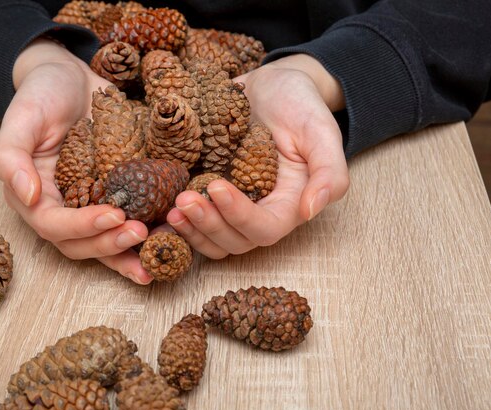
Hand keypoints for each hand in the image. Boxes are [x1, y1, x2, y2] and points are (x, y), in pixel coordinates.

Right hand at [0, 38, 150, 283]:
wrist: (73, 79)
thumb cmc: (43, 94)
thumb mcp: (22, 117)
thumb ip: (10, 157)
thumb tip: (28, 197)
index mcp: (35, 197)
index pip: (53, 225)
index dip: (82, 227)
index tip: (113, 214)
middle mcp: (62, 208)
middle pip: (80, 244)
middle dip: (110, 244)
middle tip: (140, 232)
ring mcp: (91, 205)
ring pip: (106, 242)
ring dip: (130, 252)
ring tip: (160, 249)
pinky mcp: (117, 196)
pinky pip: (130, 221)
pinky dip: (149, 233)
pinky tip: (173, 234)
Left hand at [166, 54, 349, 258]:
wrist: (272, 86)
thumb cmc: (300, 105)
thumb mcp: (322, 131)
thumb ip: (329, 173)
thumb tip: (310, 211)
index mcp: (288, 204)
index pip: (264, 229)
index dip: (240, 216)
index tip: (218, 187)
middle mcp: (259, 211)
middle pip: (234, 241)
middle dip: (208, 225)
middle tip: (184, 199)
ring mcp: (233, 205)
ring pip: (212, 239)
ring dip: (191, 230)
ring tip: (173, 206)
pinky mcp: (210, 193)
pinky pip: (195, 221)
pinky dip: (179, 223)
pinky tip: (162, 208)